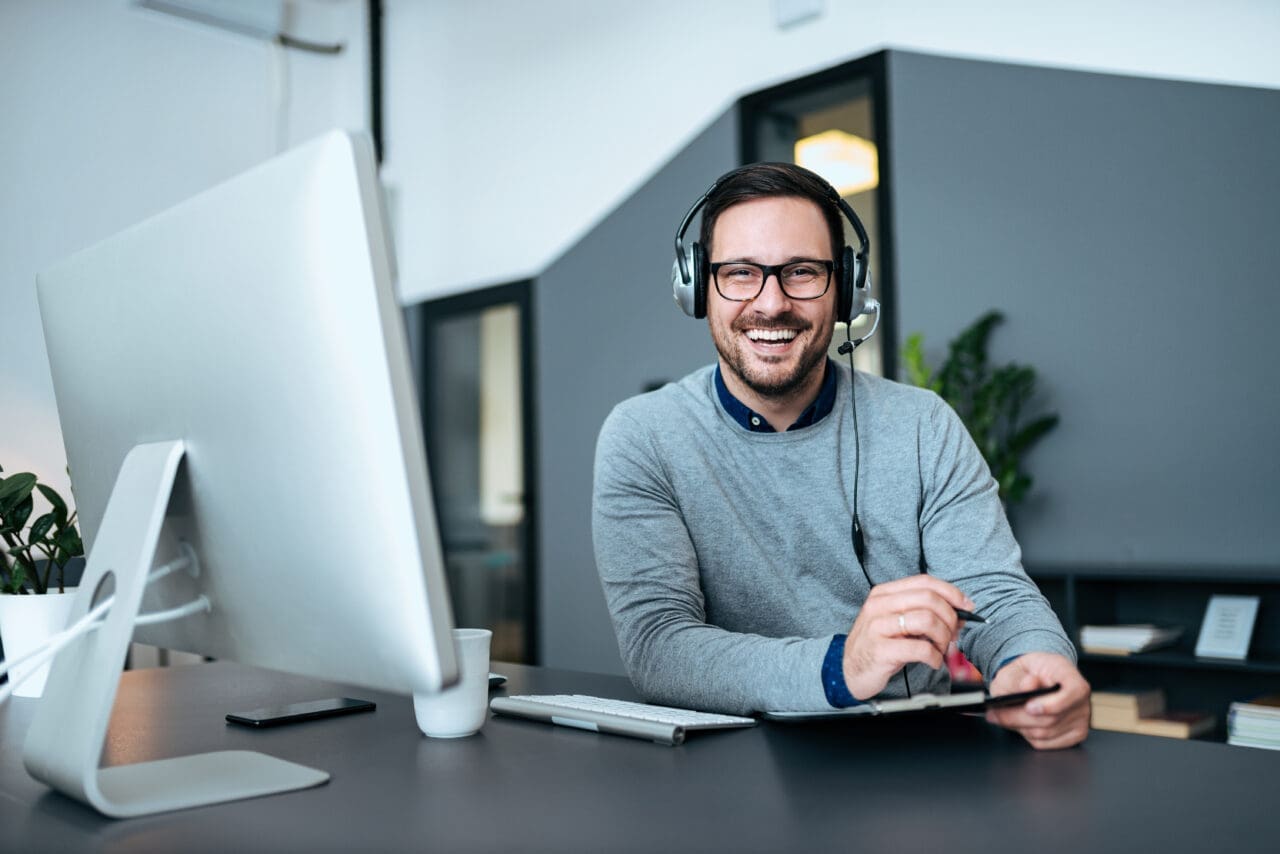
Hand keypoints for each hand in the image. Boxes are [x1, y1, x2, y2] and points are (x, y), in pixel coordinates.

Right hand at [842, 575, 974, 700]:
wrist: (850, 670)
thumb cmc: (879, 644)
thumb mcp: (897, 622)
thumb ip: (923, 612)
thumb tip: (960, 612)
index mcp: (884, 593)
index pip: (924, 582)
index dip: (951, 592)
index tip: (967, 606)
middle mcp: (879, 605)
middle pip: (929, 599)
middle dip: (949, 618)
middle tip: (952, 635)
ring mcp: (877, 627)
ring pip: (927, 620)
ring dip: (943, 638)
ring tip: (941, 649)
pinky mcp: (880, 650)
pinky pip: (920, 649)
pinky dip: (935, 657)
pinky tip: (933, 661)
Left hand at [986, 652, 1090, 749]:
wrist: (1032, 679)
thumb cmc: (1025, 674)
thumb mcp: (1014, 670)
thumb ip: (1019, 678)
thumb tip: (1029, 686)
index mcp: (1069, 673)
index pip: (1074, 691)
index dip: (1052, 704)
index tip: (1029, 707)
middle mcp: (1080, 697)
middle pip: (1052, 718)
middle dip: (1019, 718)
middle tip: (995, 714)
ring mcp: (1081, 718)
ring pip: (1046, 733)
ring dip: (1020, 727)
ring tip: (1005, 717)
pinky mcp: (1075, 734)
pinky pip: (1046, 743)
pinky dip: (1028, 736)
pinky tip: (1021, 724)